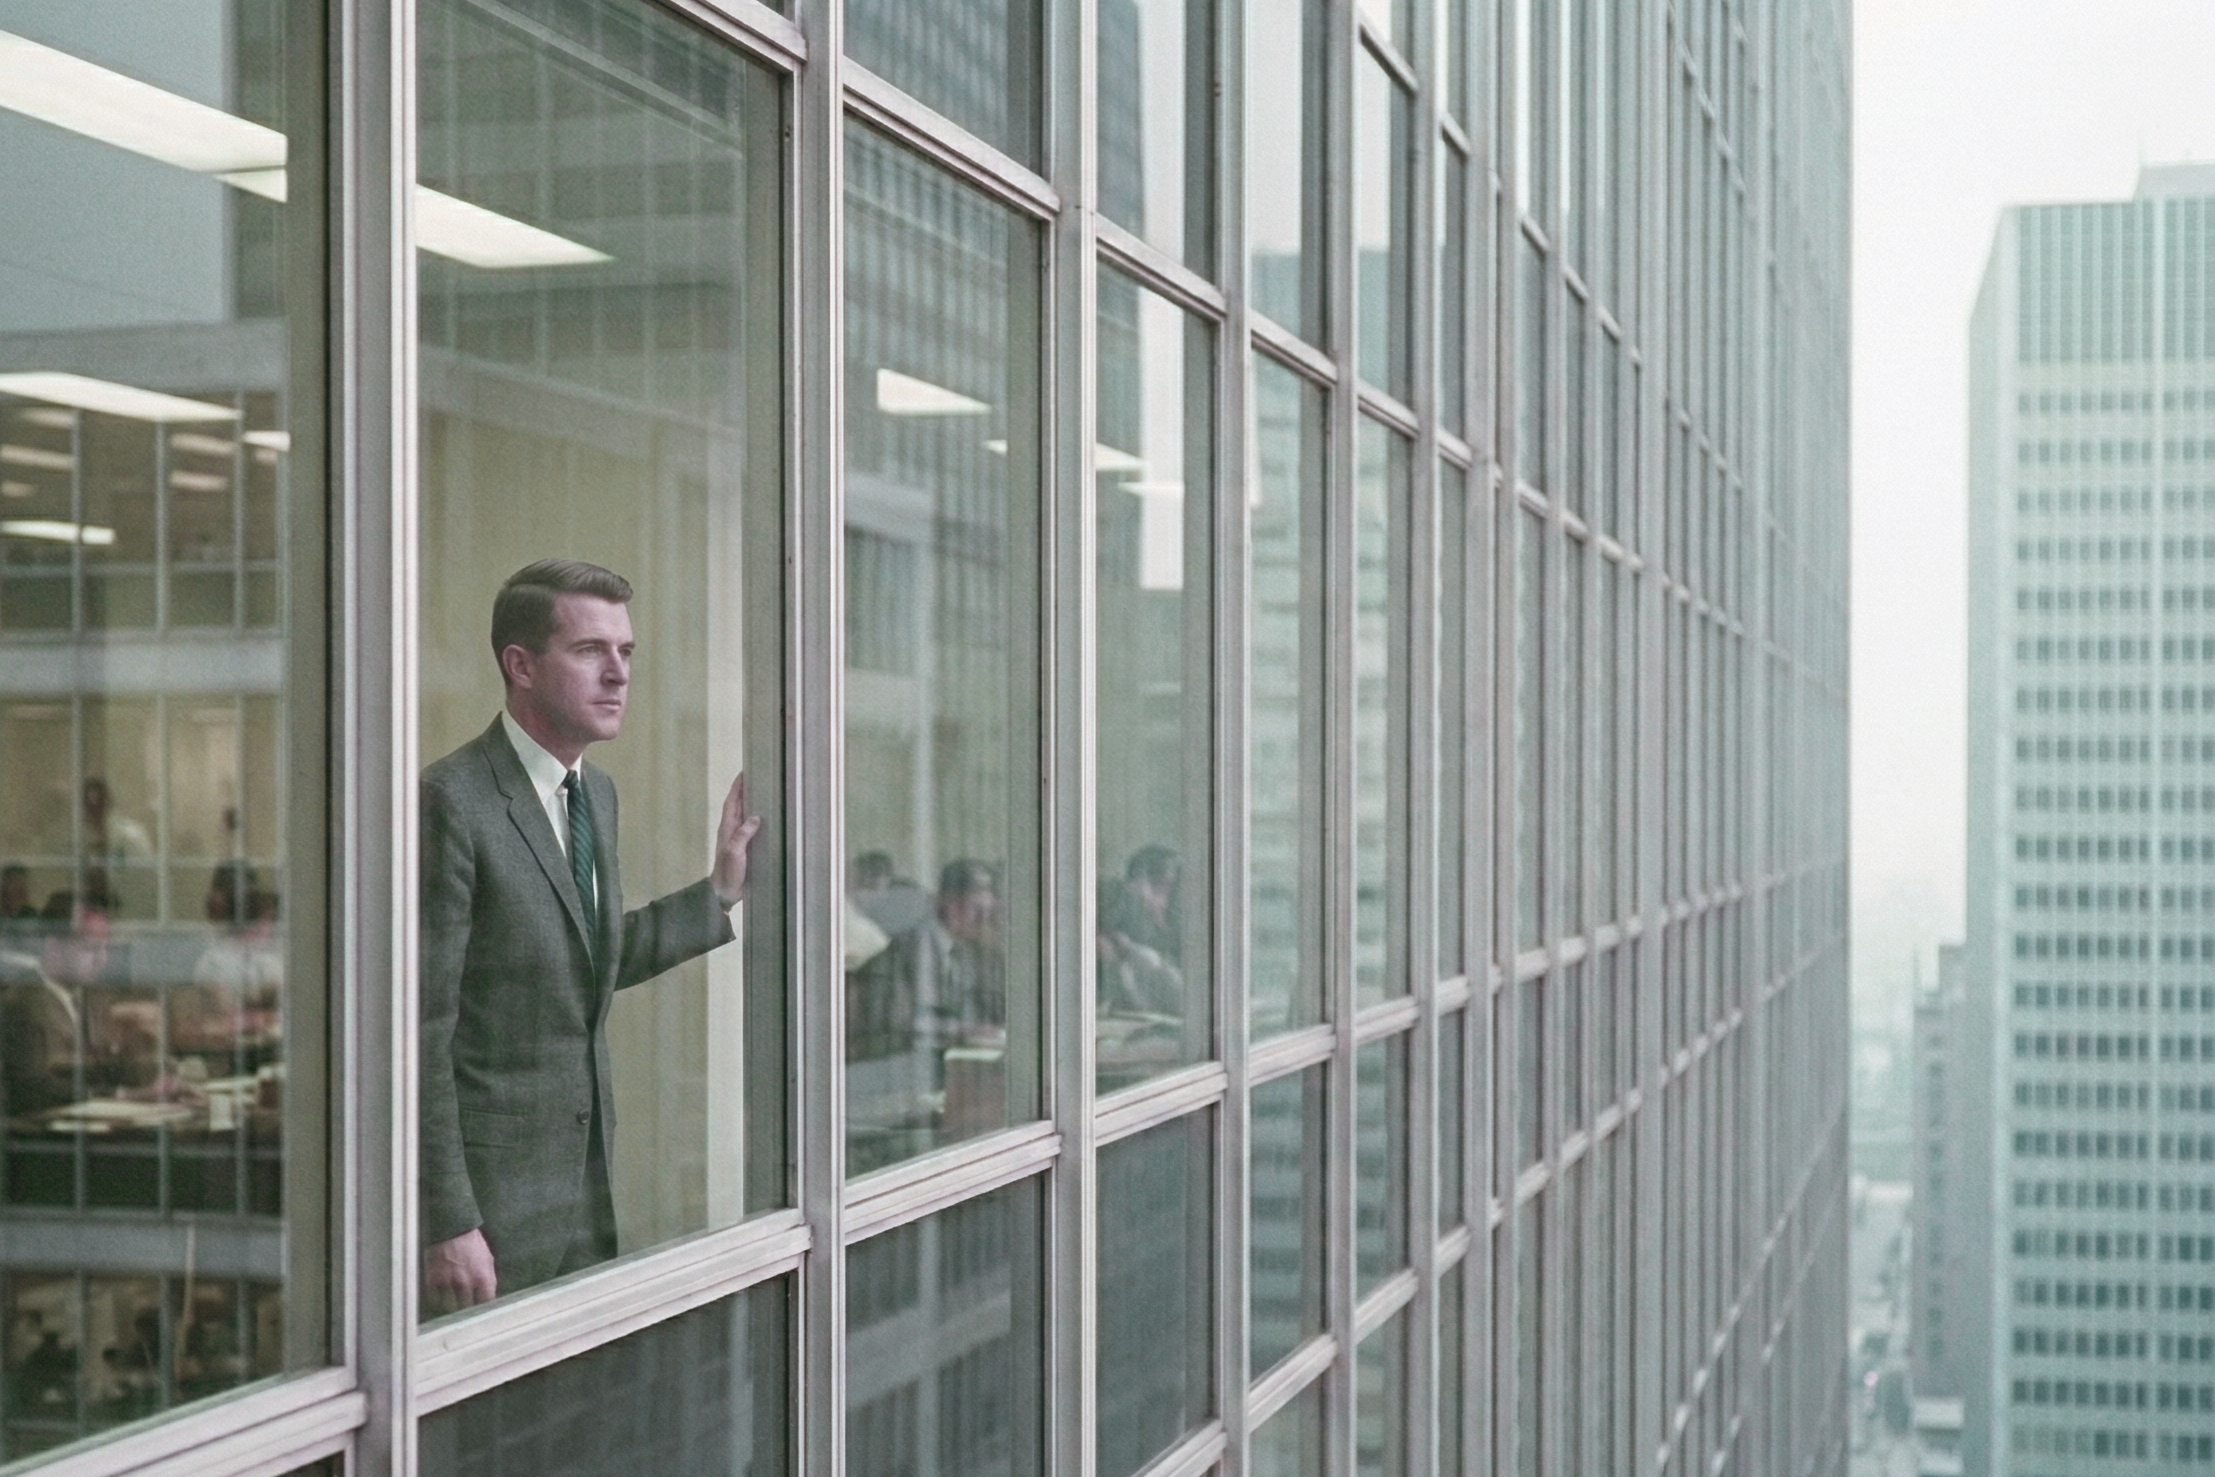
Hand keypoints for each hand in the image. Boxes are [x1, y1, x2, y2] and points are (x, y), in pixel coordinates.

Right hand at [423, 1228, 497, 1313]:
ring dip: (451, 1304)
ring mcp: (448, 1281)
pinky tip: (440, 1294)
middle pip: (466, 1308)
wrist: (453, 1228)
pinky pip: (434, 1299)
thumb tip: (489, 1298)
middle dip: (465, 1307)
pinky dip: (437, 1299)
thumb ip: (489, 1280)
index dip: (482, 1307)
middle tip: (463, 1305)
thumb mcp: (488, 1260)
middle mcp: (466, 1282)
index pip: (485, 1303)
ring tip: (451, 1300)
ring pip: (449, 1306)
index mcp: (482, 1277)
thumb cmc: (472, 1244)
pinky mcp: (433, 1278)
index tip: (479, 1309)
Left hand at [711, 771, 764, 907]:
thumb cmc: (728, 872)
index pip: (732, 802)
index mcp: (727, 828)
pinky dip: (760, 820)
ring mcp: (739, 839)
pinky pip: (752, 829)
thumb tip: (756, 817)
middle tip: (759, 778)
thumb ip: (742, 834)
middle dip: (746, 791)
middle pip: (739, 805)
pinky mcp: (746, 848)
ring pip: (746, 816)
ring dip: (753, 804)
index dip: (737, 787)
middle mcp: (732, 830)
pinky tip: (770, 819)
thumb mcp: (734, 852)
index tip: (744, 772)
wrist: (725, 892)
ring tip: (766, 793)